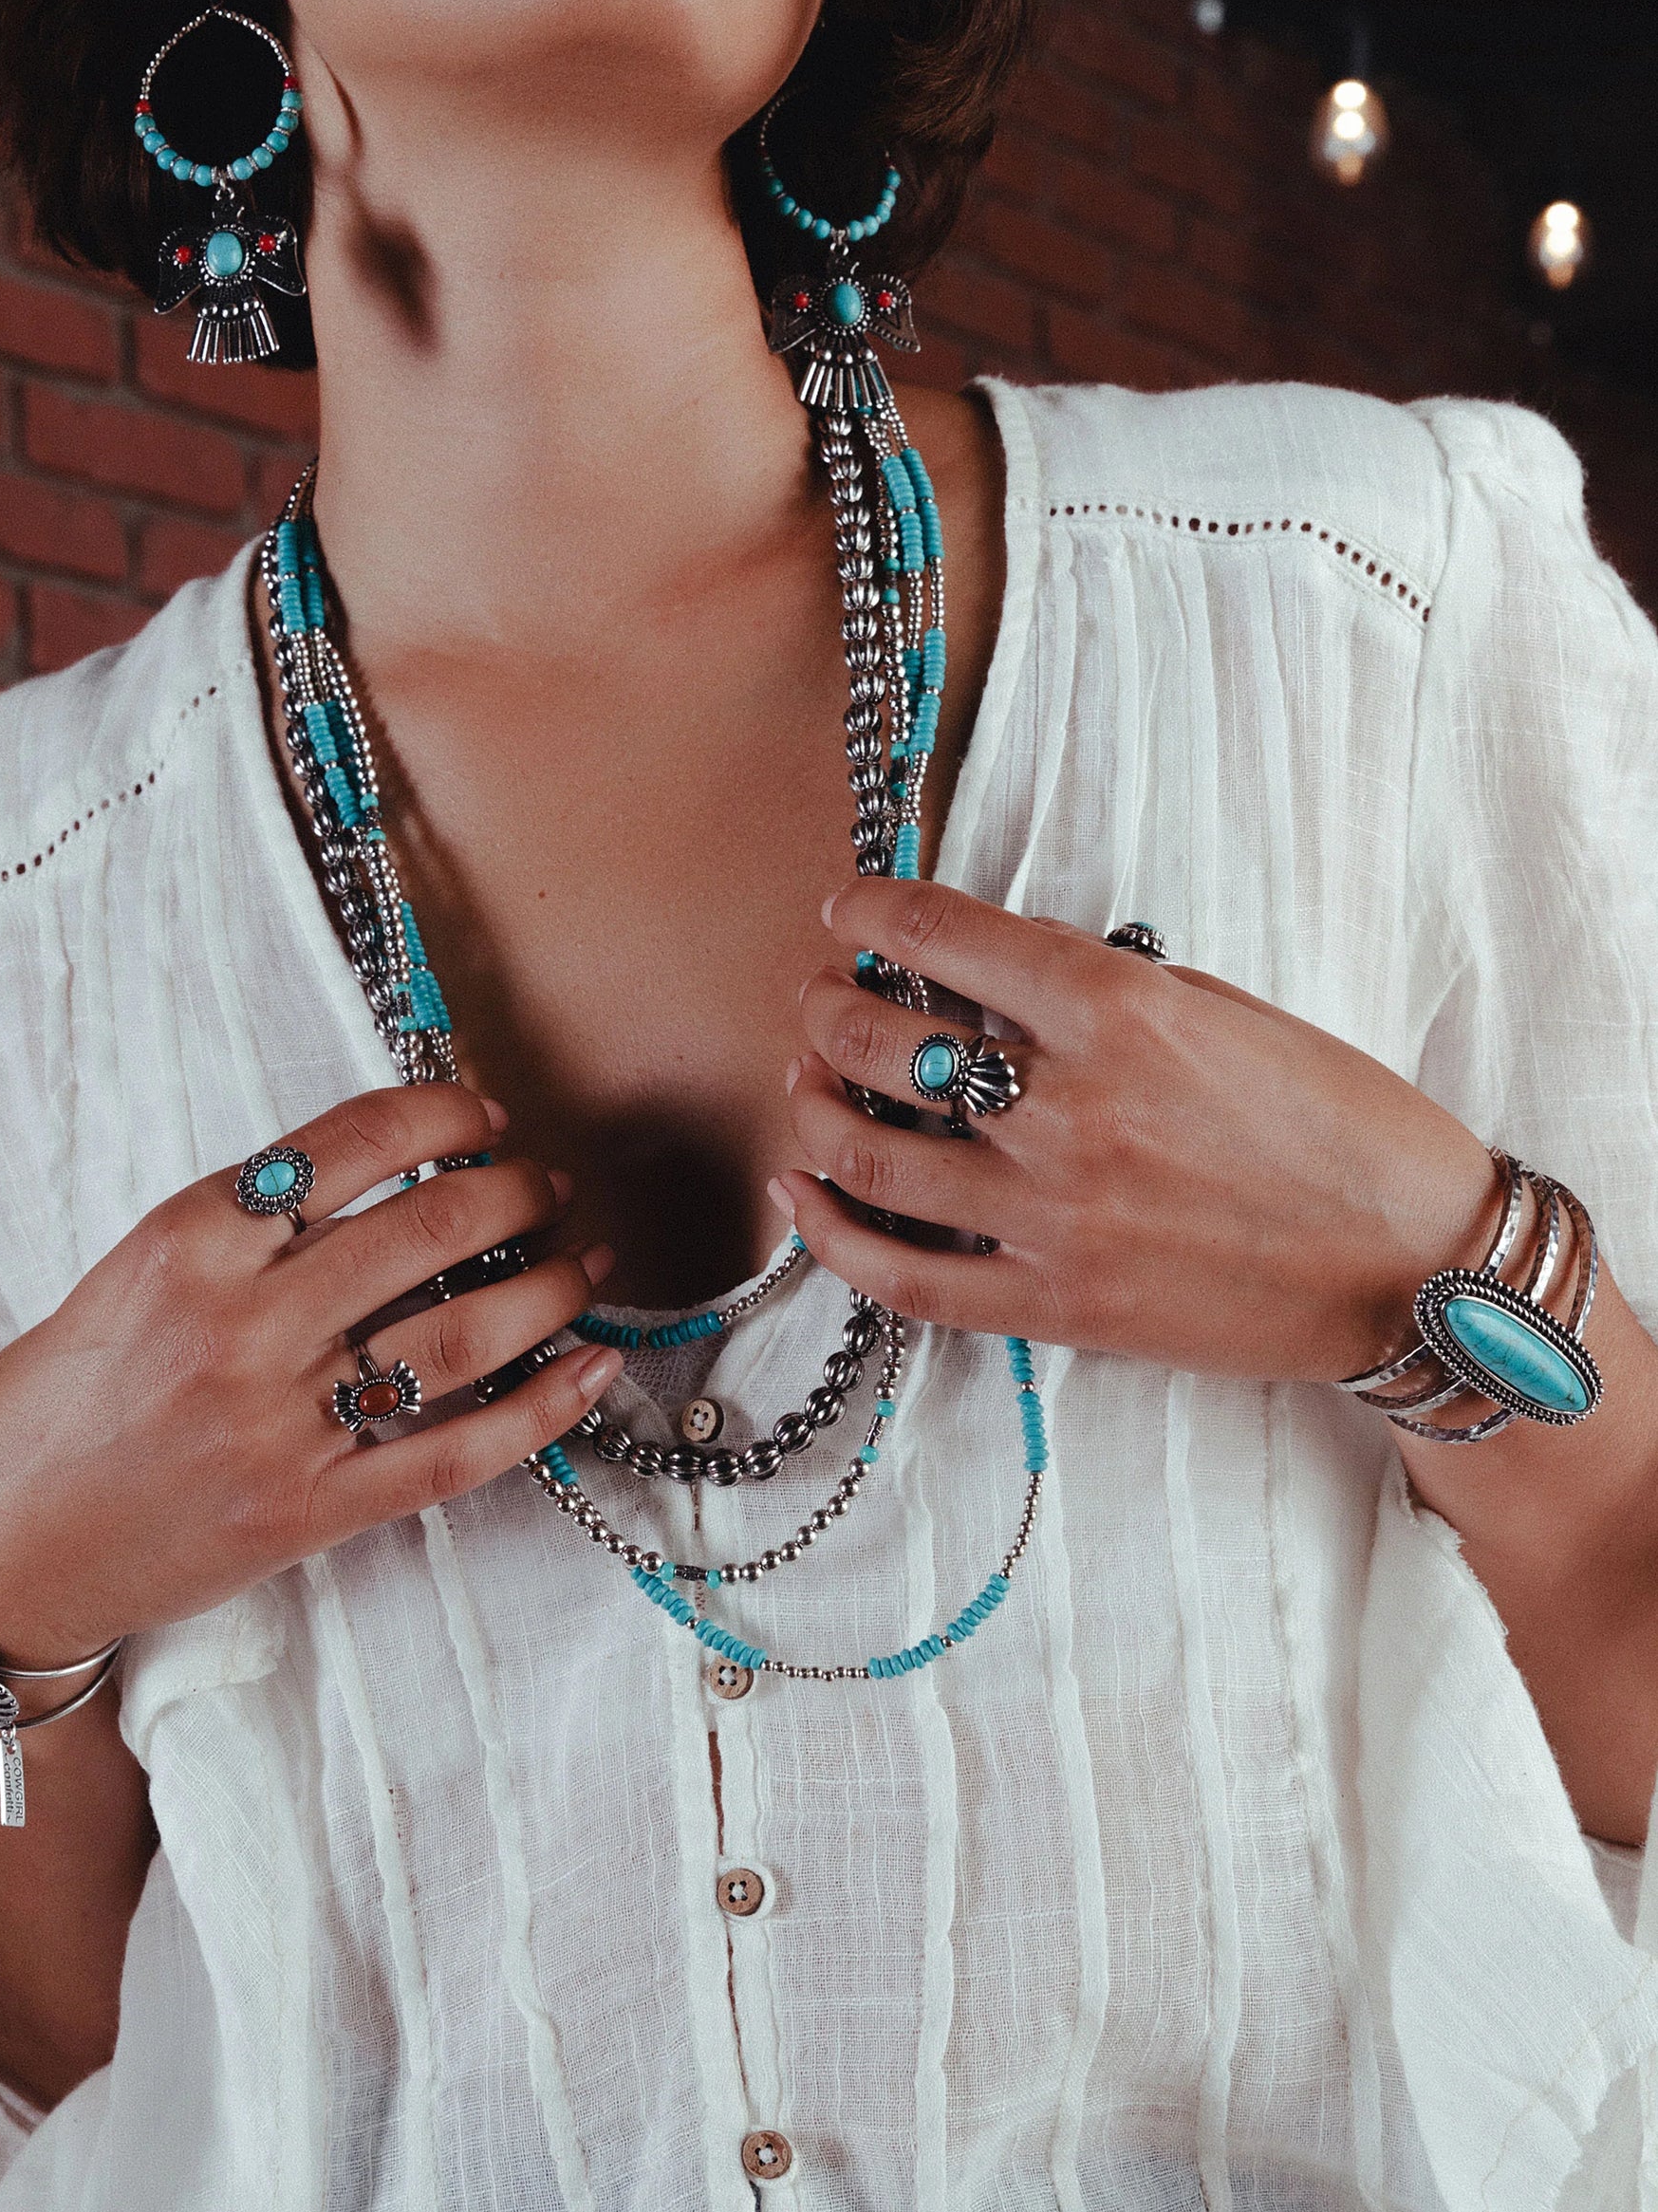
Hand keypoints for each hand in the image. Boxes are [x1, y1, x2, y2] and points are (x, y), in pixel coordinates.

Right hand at [0, 1085, 620, 1664]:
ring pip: (462, 1333)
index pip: (354, 1141)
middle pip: (430, 1227)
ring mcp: (281, 1423)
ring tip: (585, 1258)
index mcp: (188, 1240)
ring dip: (548, 1284)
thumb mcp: (128, 1273)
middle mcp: (242, 1323)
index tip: (482, 1116)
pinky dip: (541, 1408)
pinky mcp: (311, 1512)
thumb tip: (378, 1177)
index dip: (443, 1115)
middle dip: (515, 1190)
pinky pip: (456, 1452)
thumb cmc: (52, 1406)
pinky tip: (593, 1367)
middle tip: (547, 1184)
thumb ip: (244, 1229)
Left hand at [774, 880, 1499, 1383]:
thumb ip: (1104, 993)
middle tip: (819, 995)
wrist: (1419, 1268)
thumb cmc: (1343, 1127)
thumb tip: (993, 978)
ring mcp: (1055, 1216)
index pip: (948, 940)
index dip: (872, 915)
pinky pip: (906, 1279)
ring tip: (806, 1078)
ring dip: (815, 1106)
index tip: (847, 911)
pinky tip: (799, 1191)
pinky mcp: (1055, 1306)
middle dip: (827, 1007)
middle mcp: (1072, 1108)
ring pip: (871, 1158)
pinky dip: (832, 1233)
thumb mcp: (1229, 1012)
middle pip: (885, 1047)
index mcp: (1122, 1012)